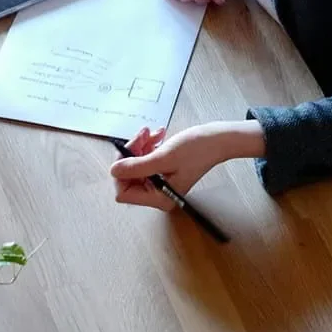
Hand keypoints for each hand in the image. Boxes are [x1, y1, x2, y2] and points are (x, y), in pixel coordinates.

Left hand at [111, 125, 230, 210]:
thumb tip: (114, 171)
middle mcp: (158, 194)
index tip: (126, 152)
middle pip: (128, 177)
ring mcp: (160, 183)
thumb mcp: (164, 157)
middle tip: (142, 136)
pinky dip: (148, 146)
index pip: (124, 193)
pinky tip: (158, 135)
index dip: (121, 172)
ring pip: (135, 165)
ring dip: (140, 146)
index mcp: (159, 198)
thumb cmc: (197, 150)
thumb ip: (137, 167)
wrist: (218, 140)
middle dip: (132, 154)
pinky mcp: (163, 171)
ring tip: (152, 133)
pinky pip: (145, 160)